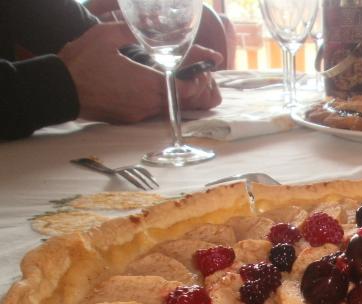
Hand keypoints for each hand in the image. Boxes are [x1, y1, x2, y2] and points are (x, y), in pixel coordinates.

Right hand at [58, 23, 221, 123]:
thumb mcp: (107, 35)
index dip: (197, 80)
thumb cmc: (82, 61)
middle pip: (178, 99)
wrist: (60, 90)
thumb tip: (148, 28)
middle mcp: (146, 103)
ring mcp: (137, 114)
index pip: (185, 88)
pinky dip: (153, 99)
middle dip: (186, 86)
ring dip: (169, 93)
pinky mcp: (127, 119)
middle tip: (188, 73)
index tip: (202, 71)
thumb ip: (133, 32)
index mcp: (147, 83)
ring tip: (167, 78)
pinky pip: (148, 110)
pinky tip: (145, 87)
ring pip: (163, 105)